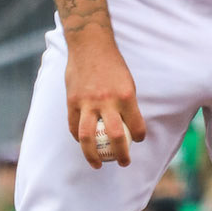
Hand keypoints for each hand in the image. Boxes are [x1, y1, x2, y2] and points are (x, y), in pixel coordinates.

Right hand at [65, 38, 146, 168]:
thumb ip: (127, 104)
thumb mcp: (127, 82)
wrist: (89, 46)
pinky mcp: (72, 101)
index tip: (138, 140)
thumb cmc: (112, 65)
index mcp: (125, 96)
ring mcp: (87, 102)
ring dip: (93, 156)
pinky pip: (74, 126)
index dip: (139, 136)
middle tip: (123, 162)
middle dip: (120, 154)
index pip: (136, 125)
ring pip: (88, 137)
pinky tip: (84, 145)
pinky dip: (79, 139)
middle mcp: (106, 101)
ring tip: (98, 165)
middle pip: (114, 137)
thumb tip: (131, 126)